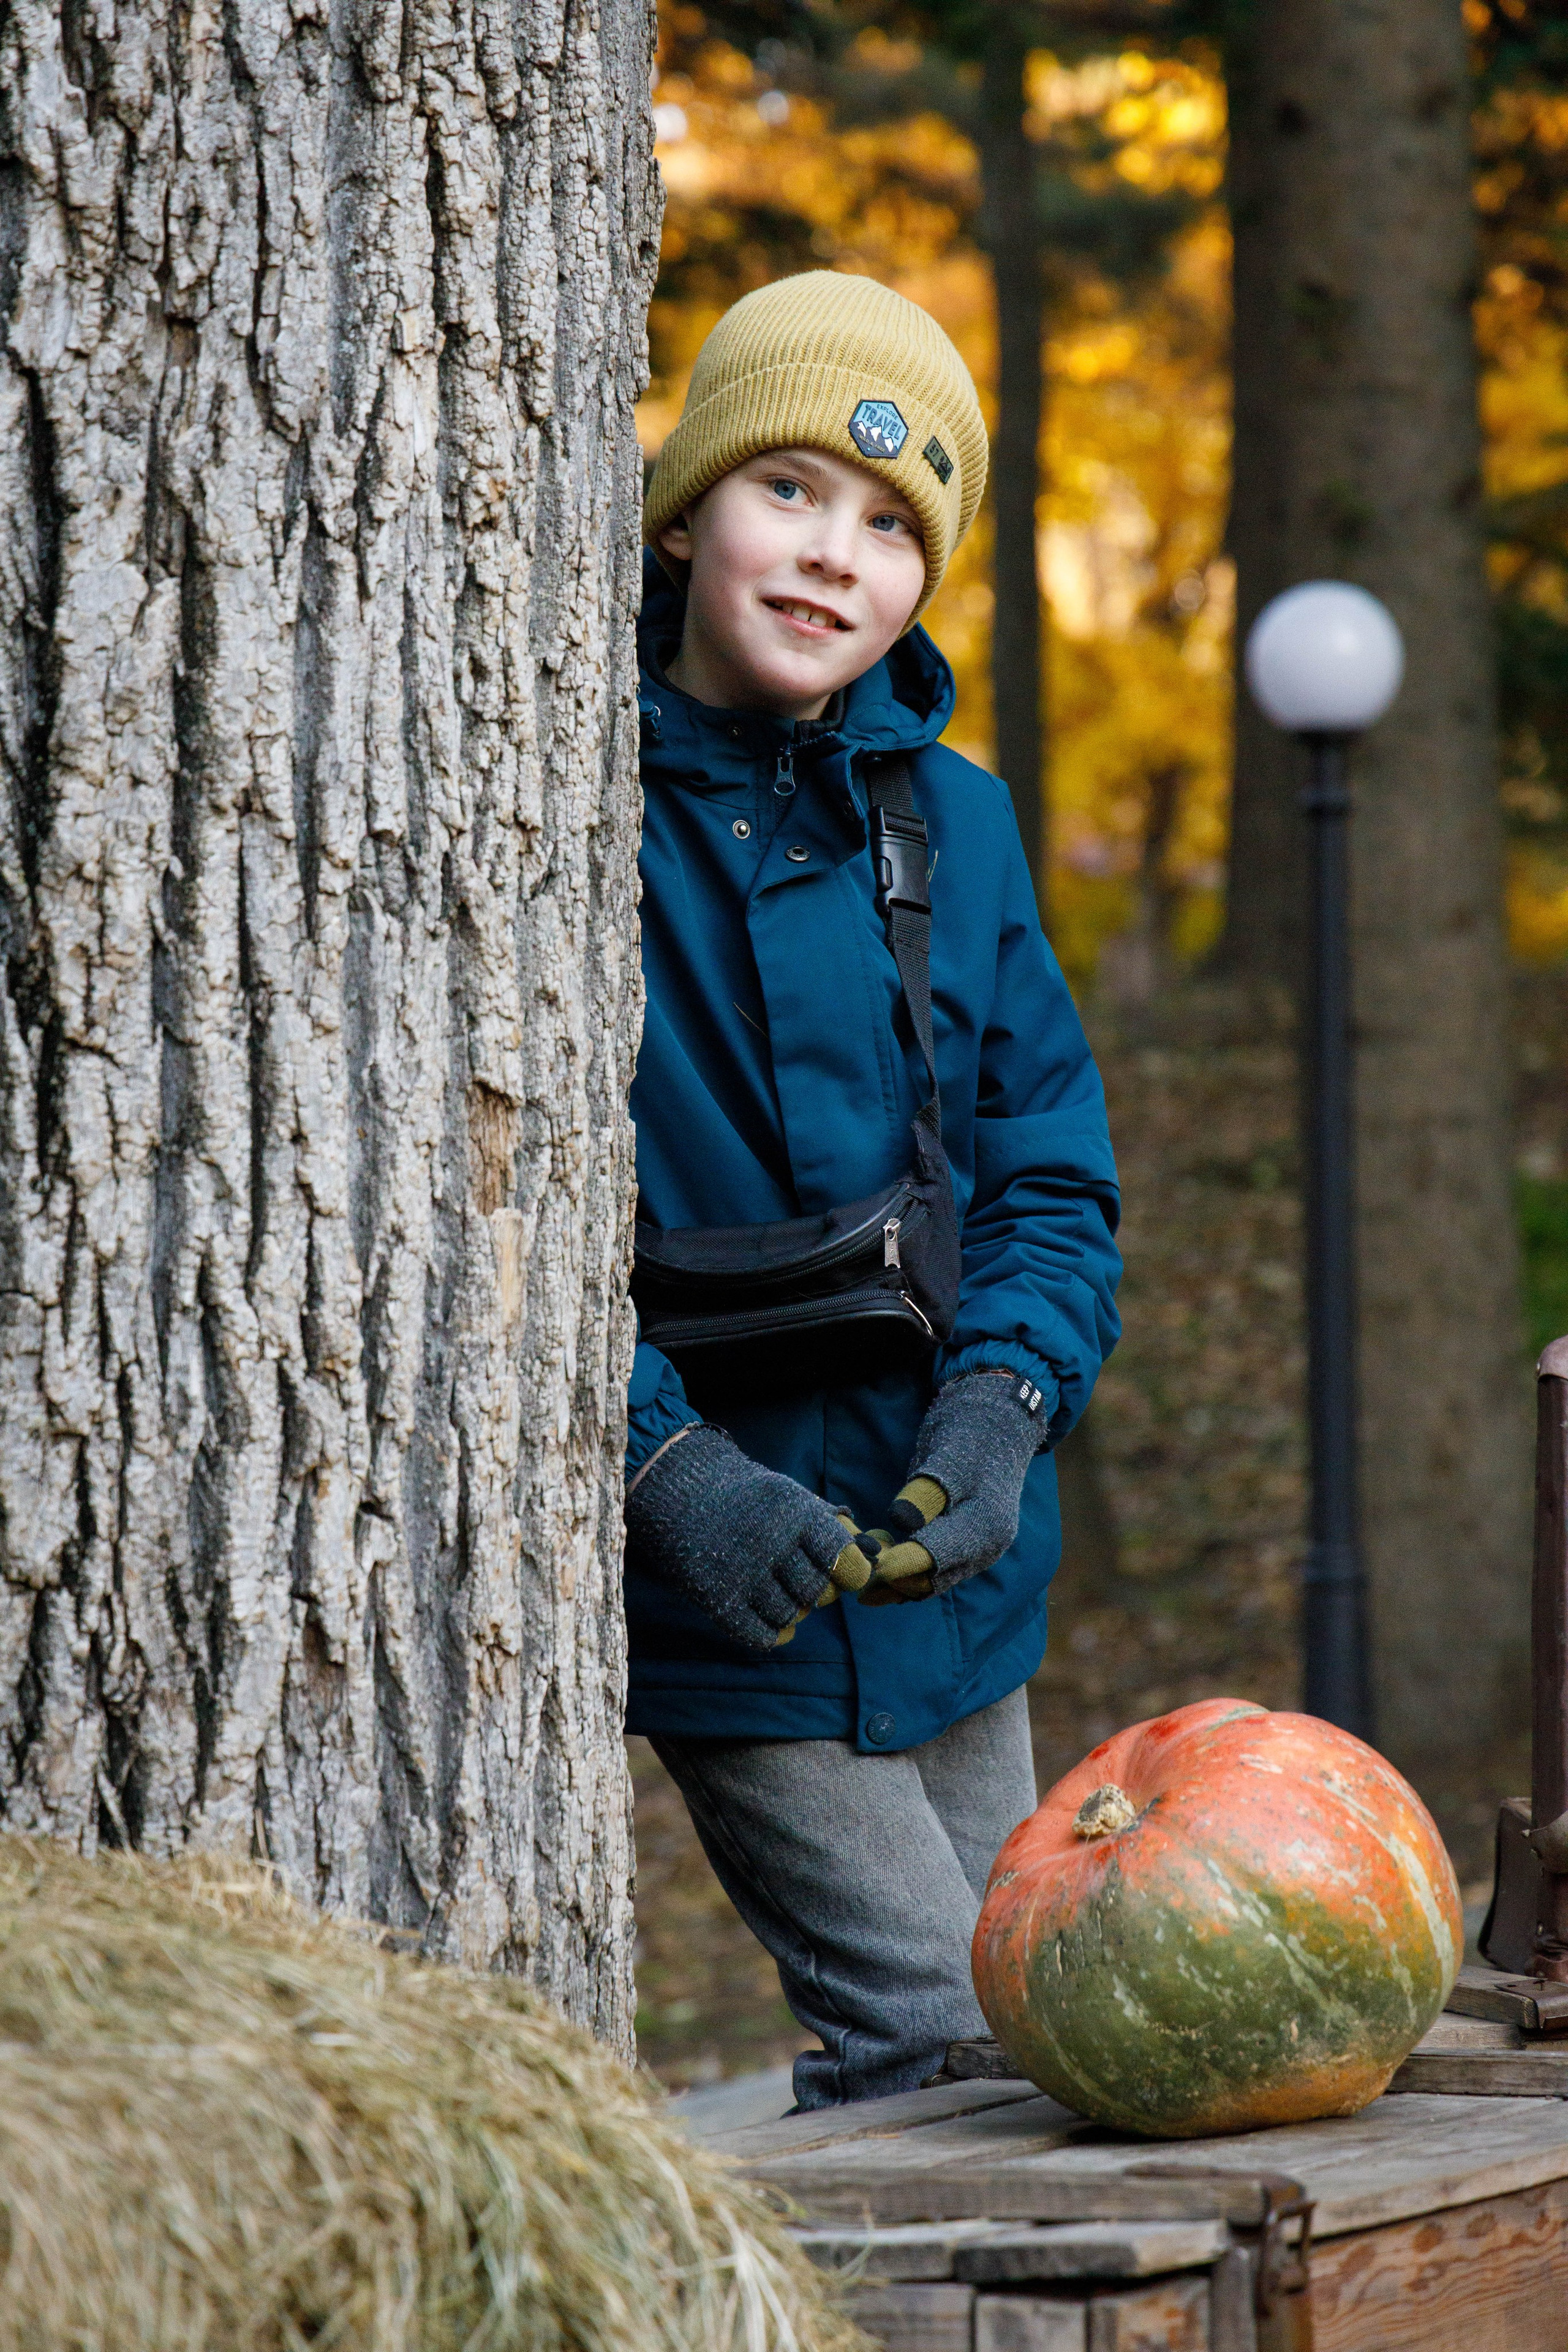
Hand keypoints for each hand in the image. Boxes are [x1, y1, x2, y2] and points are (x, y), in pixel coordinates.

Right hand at [625, 1427, 874, 1650]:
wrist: (680, 1495)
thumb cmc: (749, 1500)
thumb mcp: (791, 1497)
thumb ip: (830, 1527)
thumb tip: (872, 1559)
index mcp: (795, 1512)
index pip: (845, 1560)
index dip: (850, 1571)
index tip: (844, 1571)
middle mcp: (771, 1543)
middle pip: (818, 1592)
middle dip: (814, 1588)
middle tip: (796, 1574)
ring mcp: (742, 1573)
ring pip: (791, 1615)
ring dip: (789, 1607)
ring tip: (774, 1587)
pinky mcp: (717, 1599)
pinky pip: (762, 1636)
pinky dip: (771, 1632)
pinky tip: (766, 1614)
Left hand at [859, 1372, 1046, 1606]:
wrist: (996, 1427)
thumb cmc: (970, 1437)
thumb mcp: (946, 1458)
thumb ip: (924, 1493)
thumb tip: (902, 1521)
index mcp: (985, 1527)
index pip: (932, 1557)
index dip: (893, 1563)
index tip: (861, 1563)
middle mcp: (985, 1550)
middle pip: (930, 1579)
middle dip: (888, 1577)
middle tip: (849, 1569)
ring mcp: (978, 1553)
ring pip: (929, 1581)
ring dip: (893, 1581)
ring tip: (857, 1577)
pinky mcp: (966, 1549)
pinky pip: (933, 1572)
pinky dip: (905, 1573)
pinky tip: (877, 1566)